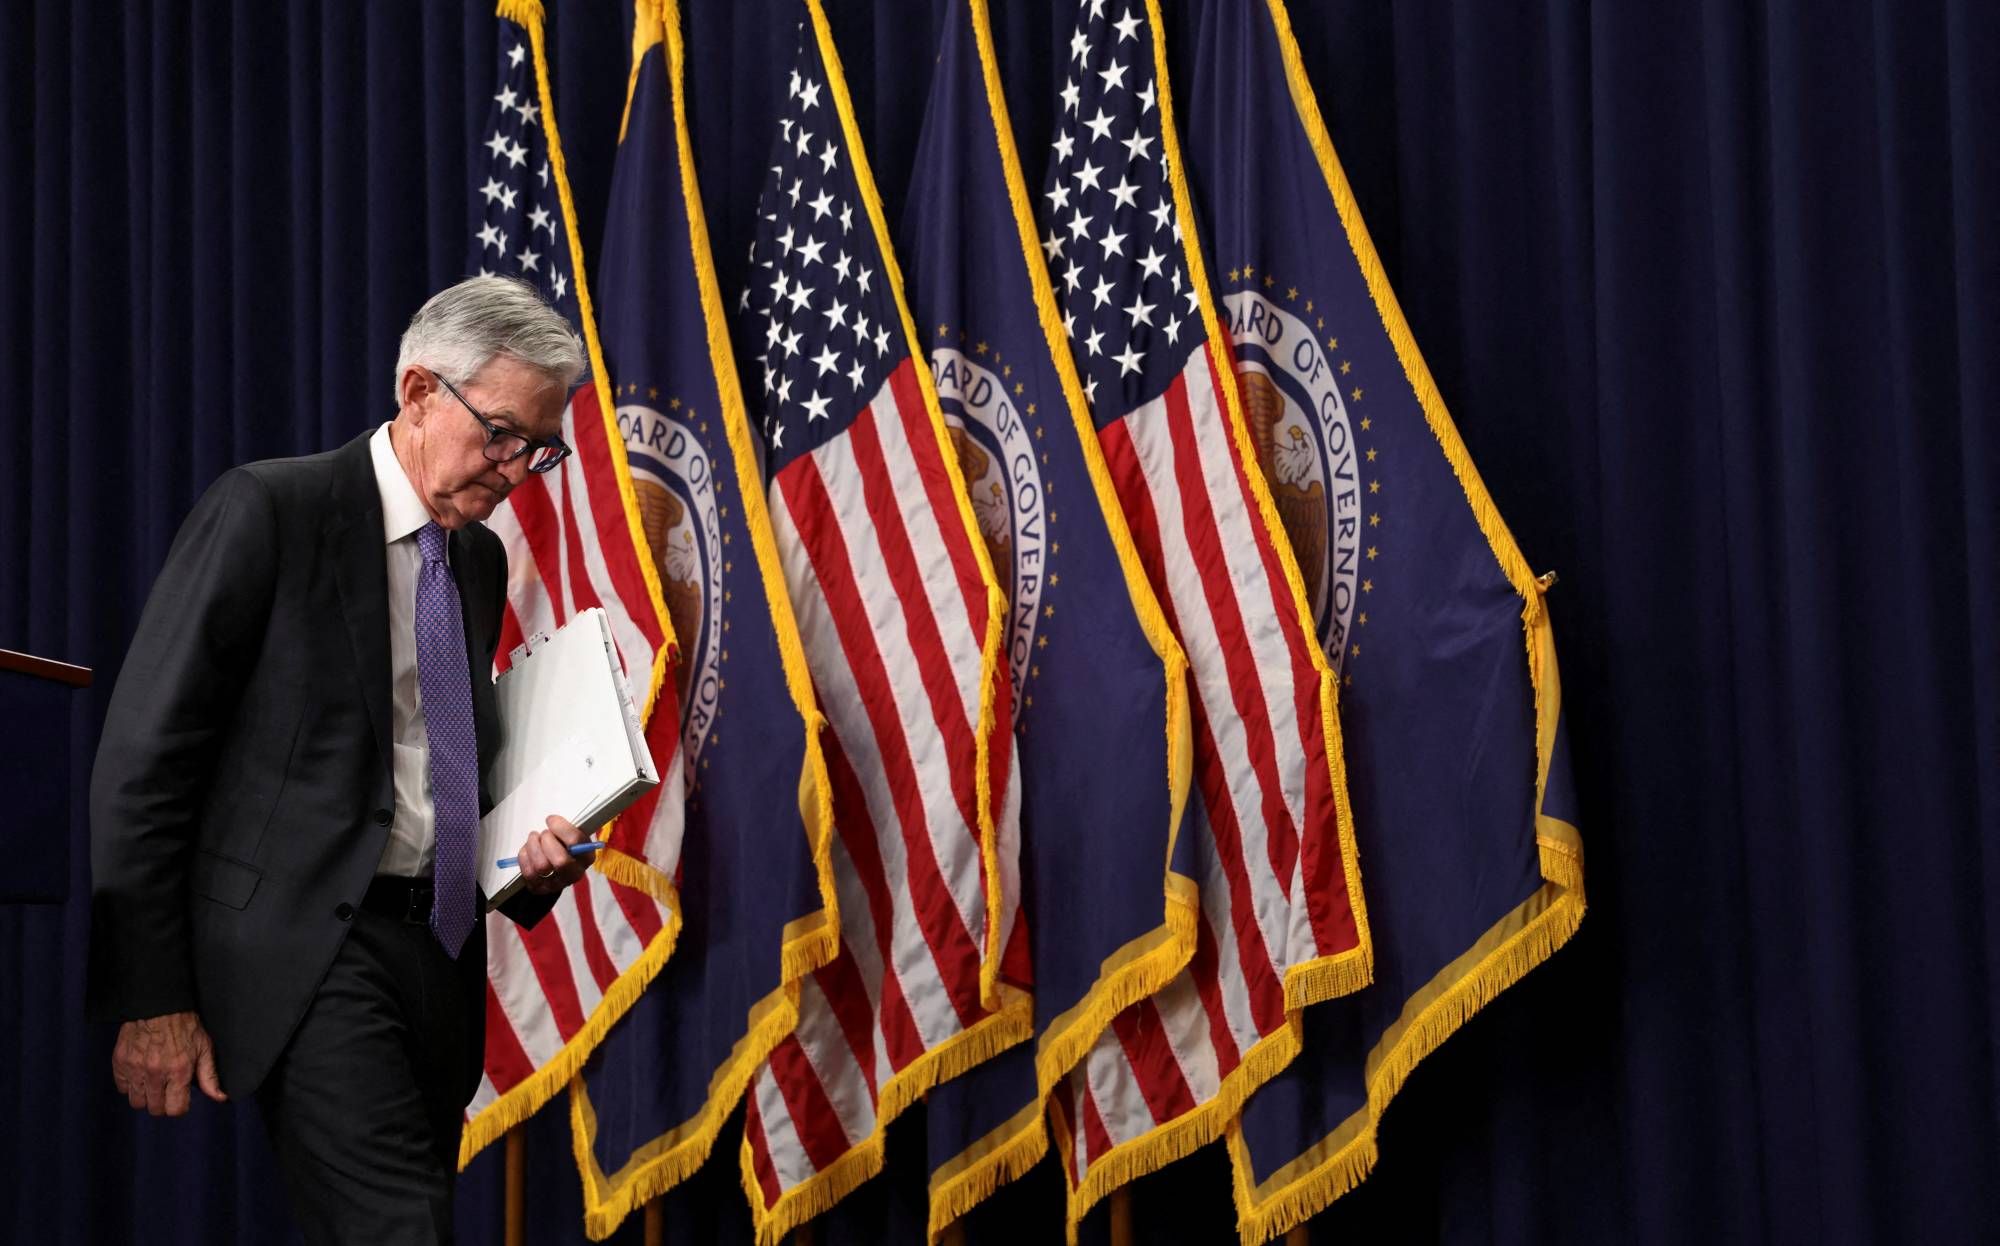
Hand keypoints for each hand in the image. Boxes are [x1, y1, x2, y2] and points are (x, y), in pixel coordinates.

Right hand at [111, 1011, 226, 1116]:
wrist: (159, 1006)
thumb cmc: (185, 1026)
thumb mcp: (204, 1048)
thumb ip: (210, 1076)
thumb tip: (220, 1098)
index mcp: (179, 1071)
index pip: (175, 1109)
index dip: (180, 1107)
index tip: (181, 1099)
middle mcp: (156, 1074)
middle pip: (155, 1109)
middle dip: (163, 1104)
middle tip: (167, 1091)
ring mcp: (135, 1069)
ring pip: (136, 1102)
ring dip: (146, 1097)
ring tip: (153, 1084)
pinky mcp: (120, 1063)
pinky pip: (122, 1088)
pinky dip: (130, 1085)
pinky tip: (140, 1074)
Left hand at [514, 814, 593, 895]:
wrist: (553, 866)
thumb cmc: (562, 845)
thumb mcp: (569, 835)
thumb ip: (566, 829)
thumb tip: (553, 822)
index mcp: (586, 856)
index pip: (576, 842)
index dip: (560, 828)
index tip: (551, 820)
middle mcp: (575, 873)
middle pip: (561, 860)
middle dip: (547, 841)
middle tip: (544, 833)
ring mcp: (557, 884)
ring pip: (542, 866)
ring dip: (533, 847)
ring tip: (534, 839)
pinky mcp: (540, 888)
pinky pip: (529, 873)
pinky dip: (524, 857)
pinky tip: (527, 851)